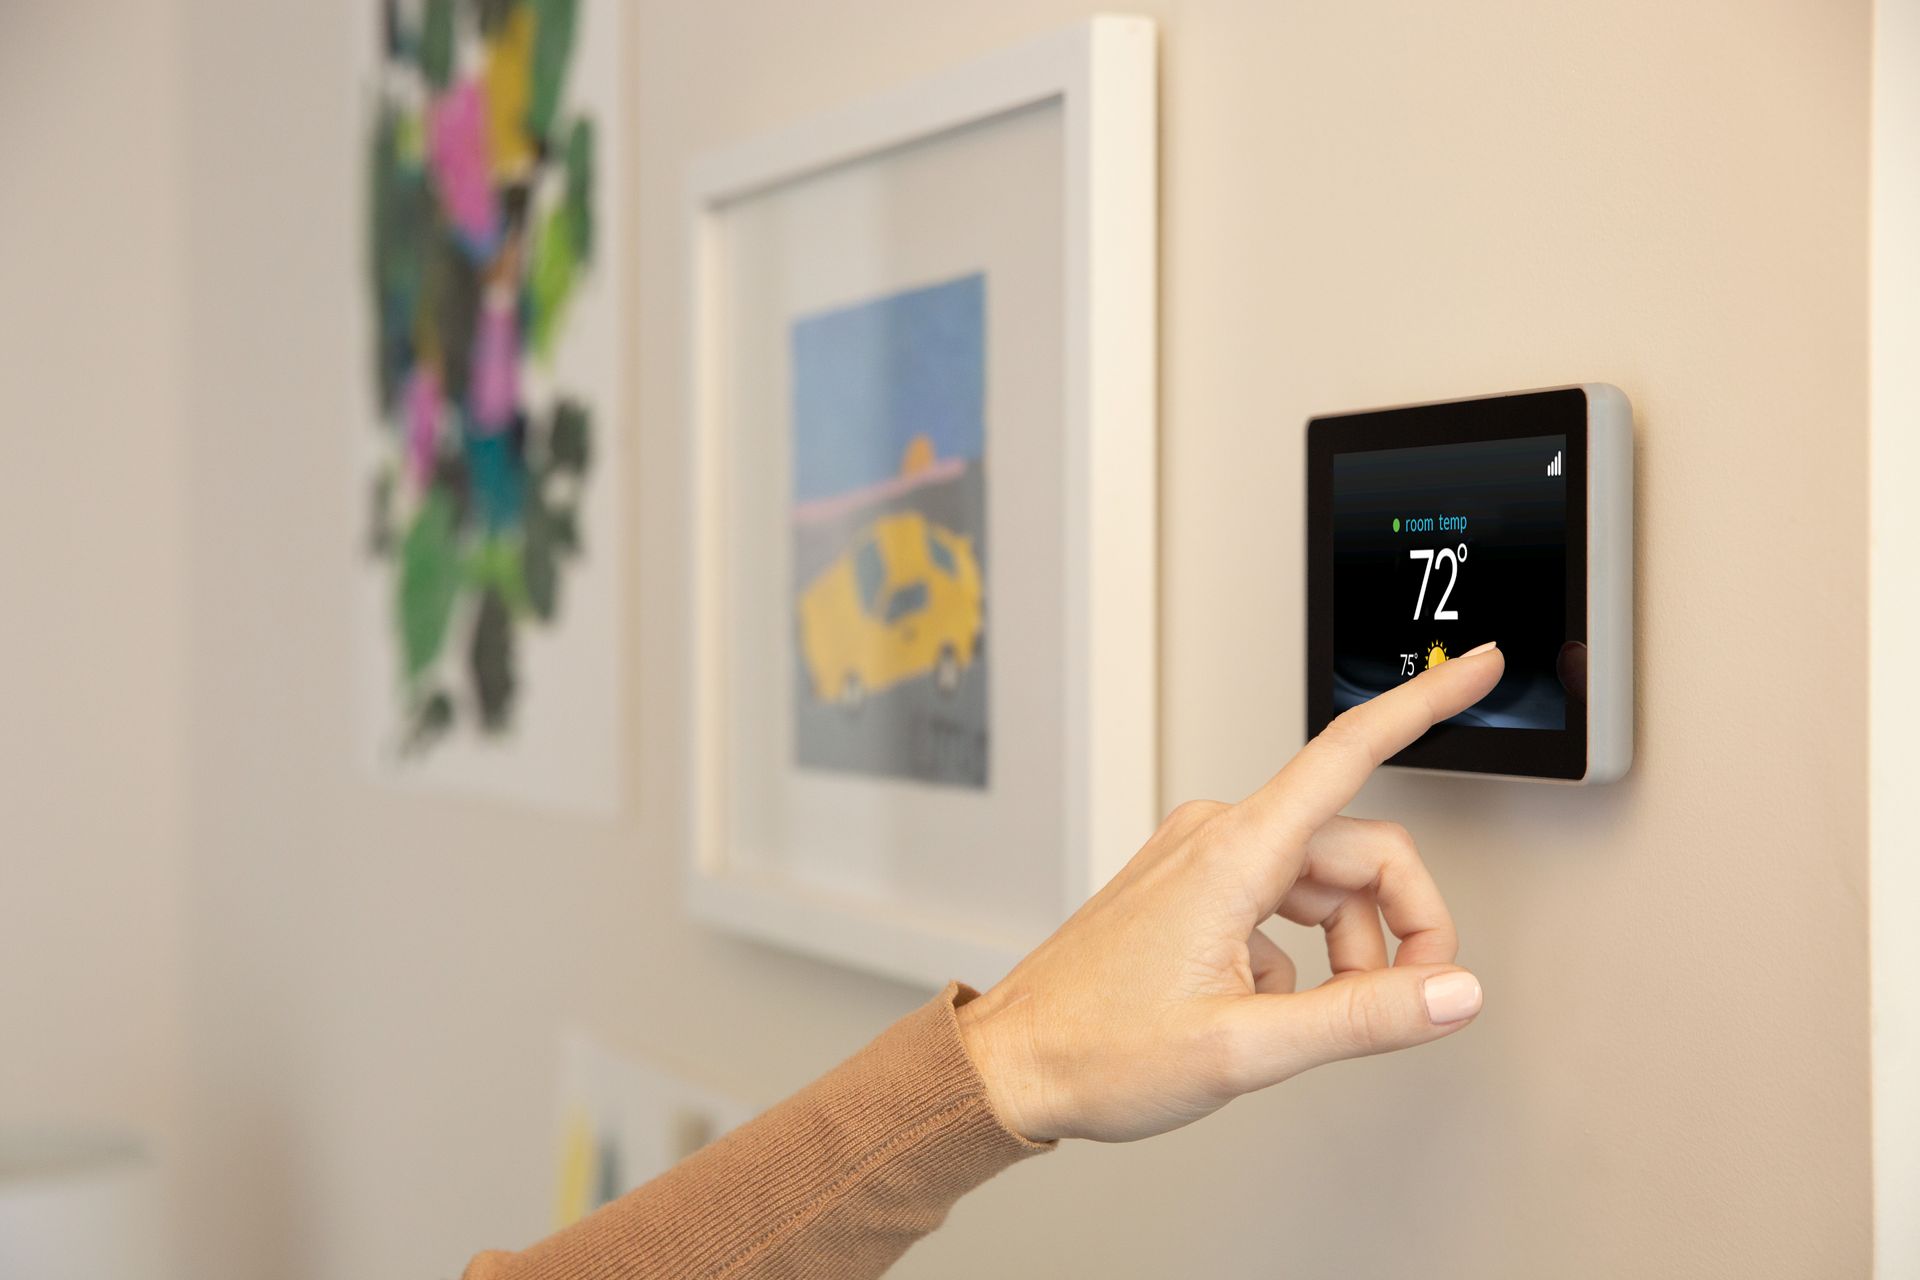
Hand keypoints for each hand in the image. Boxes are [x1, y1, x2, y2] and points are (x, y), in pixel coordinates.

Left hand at [956, 643, 1503, 1142]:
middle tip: (1407, 1000)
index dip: (1423, 707)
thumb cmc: (1100, 1051)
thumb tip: (1452, 992)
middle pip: (1361, 849)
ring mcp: (1201, 858)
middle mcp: (1217, 836)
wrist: (1015, 1064)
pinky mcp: (1191, 886)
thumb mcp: (1245, 1048)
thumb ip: (1361, 1016)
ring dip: (1351, 945)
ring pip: (1325, 879)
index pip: (1350, 753)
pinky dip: (1303, 952)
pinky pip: (1282, 899)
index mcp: (1233, 852)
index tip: (1478, 668)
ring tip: (1328, 1015)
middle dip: (1401, 923)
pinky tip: (1268, 1005)